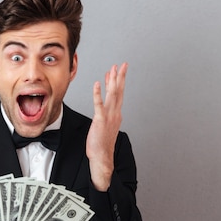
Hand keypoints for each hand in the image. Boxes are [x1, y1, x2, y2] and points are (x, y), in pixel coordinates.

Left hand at [86, 63, 127, 190]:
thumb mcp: (106, 126)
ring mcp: (109, 116)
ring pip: (112, 95)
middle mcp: (115, 113)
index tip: (117, 71)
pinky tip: (97, 84)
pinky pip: (99, 104)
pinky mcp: (100, 120)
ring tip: (112, 69)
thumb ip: (107, 116)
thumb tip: (105, 110)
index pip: (118, 94)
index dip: (117, 81)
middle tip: (122, 64)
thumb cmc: (102, 144)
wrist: (102, 156)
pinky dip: (98, 94)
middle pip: (119, 91)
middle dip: (120, 76)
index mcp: (116, 114)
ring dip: (112, 81)